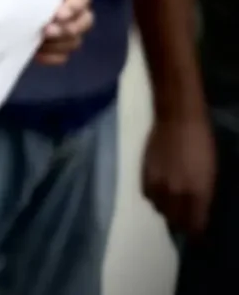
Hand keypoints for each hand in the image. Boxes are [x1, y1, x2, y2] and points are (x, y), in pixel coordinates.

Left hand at [35, 0, 93, 64]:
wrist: (2, 12)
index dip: (74, 6)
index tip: (59, 14)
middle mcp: (73, 11)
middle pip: (85, 21)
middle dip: (67, 28)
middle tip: (47, 31)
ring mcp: (68, 31)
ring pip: (75, 41)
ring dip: (58, 43)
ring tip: (38, 42)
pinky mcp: (58, 47)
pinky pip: (63, 56)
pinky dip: (51, 56)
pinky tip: (37, 54)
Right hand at [143, 114, 216, 235]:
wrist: (177, 120)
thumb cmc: (202, 144)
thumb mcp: (210, 174)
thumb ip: (203, 196)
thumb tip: (197, 213)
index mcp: (197, 193)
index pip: (194, 226)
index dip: (196, 233)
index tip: (198, 234)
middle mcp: (175, 193)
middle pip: (174, 221)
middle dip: (180, 223)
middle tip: (186, 218)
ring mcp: (158, 184)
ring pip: (159, 209)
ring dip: (166, 208)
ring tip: (173, 201)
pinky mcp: (143, 175)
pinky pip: (148, 195)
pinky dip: (154, 196)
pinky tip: (161, 188)